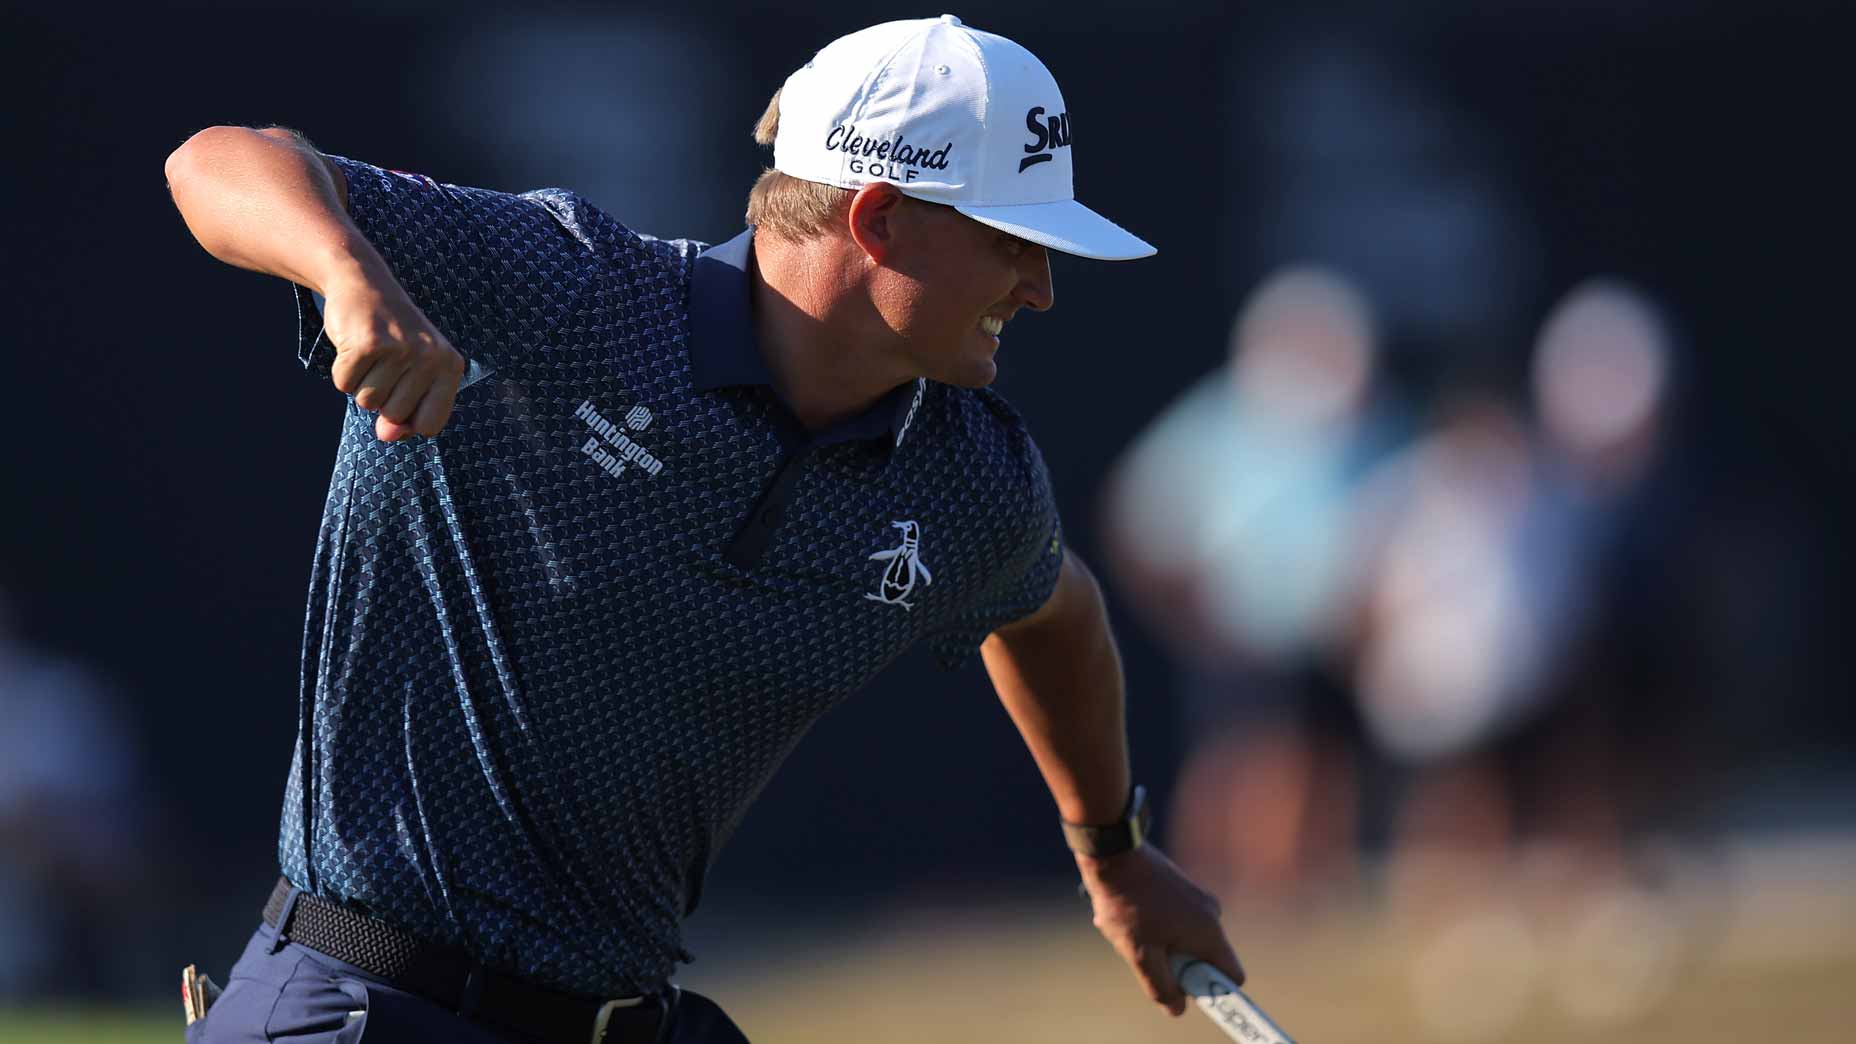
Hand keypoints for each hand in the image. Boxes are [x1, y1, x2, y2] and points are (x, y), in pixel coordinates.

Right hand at [322, 266, 465, 440]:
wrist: (364, 282)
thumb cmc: (392, 337)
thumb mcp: (411, 373)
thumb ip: (405, 412)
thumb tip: (387, 435)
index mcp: (450, 367)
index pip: (430, 426)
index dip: (408, 422)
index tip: (403, 397)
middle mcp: (430, 357)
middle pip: (394, 415)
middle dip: (381, 397)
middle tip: (384, 363)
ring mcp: (400, 349)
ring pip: (367, 402)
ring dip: (361, 383)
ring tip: (371, 353)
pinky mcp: (368, 343)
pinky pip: (344, 384)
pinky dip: (342, 370)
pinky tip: (353, 345)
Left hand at [1077, 844, 1243, 1016]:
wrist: (1114, 853)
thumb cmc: (1127, 903)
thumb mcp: (1140, 954)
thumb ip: (1162, 986)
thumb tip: (1177, 1008)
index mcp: (1209, 932)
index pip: (1232, 976)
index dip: (1212, 990)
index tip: (1183, 986)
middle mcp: (1211, 914)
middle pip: (1203, 959)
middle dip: (1175, 964)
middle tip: (1146, 952)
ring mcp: (1198, 899)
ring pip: (1185, 940)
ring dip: (1161, 944)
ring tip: (1133, 928)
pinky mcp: (1183, 889)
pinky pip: (1177, 921)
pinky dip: (1157, 926)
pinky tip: (1132, 914)